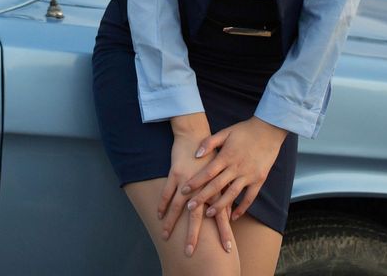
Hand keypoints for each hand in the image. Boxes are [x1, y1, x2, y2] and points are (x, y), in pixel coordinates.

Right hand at [155, 114, 230, 257]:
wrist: (196, 134)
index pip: (221, 215)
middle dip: (194, 235)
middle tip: (190, 252)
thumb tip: (228, 215)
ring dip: (171, 223)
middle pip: (197, 217)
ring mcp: (187, 182)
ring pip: (178, 207)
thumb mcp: (221, 175)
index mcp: (215, 189)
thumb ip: (222, 195)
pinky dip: (162, 204)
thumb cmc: (211, 155)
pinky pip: (167, 193)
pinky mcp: (175, 174)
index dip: (224, 232)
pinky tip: (159, 215)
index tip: (227, 248)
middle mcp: (202, 188)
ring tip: (166, 237)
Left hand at [186, 116, 287, 223]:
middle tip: (190, 207)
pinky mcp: (259, 180)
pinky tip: (233, 217)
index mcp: (227, 156)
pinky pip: (250, 197)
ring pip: (232, 194)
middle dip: (202, 197)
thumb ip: (210, 142)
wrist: (269, 130)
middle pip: (217, 186)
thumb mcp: (225, 132)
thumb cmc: (244, 131)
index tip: (183, 190)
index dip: (195, 182)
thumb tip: (196, 155)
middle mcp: (237, 167)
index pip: (207, 172)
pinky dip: (242, 208)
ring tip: (208, 215)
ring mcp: (249, 175)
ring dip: (220, 206)